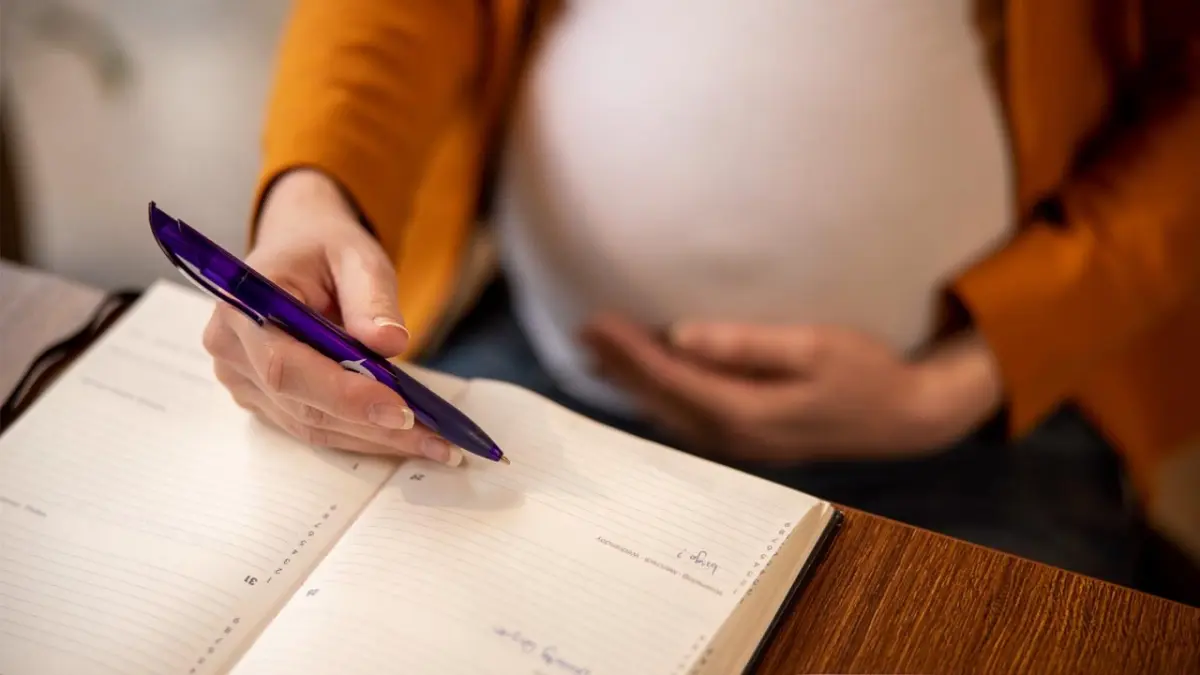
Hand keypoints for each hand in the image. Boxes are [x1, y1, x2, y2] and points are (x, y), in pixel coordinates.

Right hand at [202, 169, 460, 464]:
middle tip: (434, 438)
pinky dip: (361, 433)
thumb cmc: (323, 248)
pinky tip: (406, 436)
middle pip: (302, 405)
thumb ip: (372, 297)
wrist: (298, 249)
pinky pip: (313, 425)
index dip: (344, 395)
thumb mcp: (356, 255)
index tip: (401, 411)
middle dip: (372, 425)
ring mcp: (242, 380)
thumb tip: (390, 343)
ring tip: (433, 443)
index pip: (286, 366)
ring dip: (373, 438)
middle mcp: (232, 350)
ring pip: (311, 424)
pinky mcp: (263, 399)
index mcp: (242, 306)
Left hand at [580, 316, 1001, 461]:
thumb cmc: (866, 373)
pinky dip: (656, 397)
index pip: (670, 377)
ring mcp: (739, 443)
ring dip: (631, 383)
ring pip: (667, 413)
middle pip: (659, 399)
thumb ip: (747, 345)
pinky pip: (684, 419)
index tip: (597, 321)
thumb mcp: (815, 347)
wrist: (905, 417)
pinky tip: (642, 383)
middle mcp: (733, 435)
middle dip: (618, 366)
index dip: (629, 351)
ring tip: (597, 353)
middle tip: (583, 331)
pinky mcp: (748, 439)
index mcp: (745, 411)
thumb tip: (682, 336)